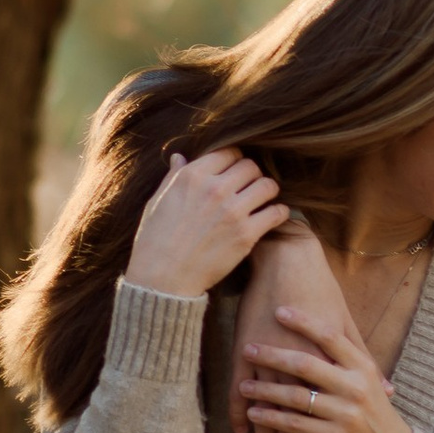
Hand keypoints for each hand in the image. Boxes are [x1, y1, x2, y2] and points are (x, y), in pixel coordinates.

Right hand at [125, 148, 287, 299]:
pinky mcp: (246, 235)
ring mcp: (233, 211)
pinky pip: (276, 213)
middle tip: (249, 187)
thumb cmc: (155, 240)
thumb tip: (180, 157)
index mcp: (192, 176)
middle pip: (251, 166)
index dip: (233, 161)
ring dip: (267, 191)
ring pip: (268, 185)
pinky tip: (272, 216)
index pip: (229, 152)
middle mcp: (215, 189)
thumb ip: (173, 177)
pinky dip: (278, 213)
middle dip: (251, 175)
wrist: (162, 279)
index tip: (234, 172)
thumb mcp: (157, 201)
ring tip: (262, 200)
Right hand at [230, 225, 345, 432]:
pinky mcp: (244, 351)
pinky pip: (240, 391)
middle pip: (293, 427)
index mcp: (325, 366)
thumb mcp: (348, 328)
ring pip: (265, 415)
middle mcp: (297, 370)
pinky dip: (241, 415)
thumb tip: (389, 389)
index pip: (322, 421)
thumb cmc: (322, 293)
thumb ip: (365, 362)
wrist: (287, 261)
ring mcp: (267, 362)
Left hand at [242, 301, 412, 432]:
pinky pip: (295, 424)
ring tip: (245, 386)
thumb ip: (348, 358)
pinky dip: (271, 418)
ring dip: (265, 390)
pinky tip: (253, 413)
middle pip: (306, 364)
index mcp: (362, 367)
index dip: (303, 322)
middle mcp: (354, 387)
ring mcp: (344, 413)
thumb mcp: (367, 381)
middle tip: (249, 348)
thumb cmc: (374, 412)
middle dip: (273, 355)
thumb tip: (326, 324)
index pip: (330, 337)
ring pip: (296, 396)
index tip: (279, 311)